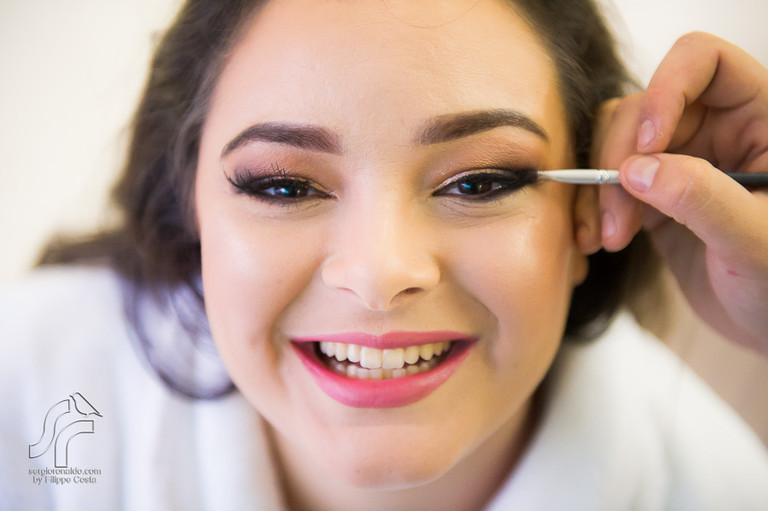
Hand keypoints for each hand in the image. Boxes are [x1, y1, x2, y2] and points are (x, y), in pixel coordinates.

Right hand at [594, 32, 767, 353]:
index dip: (667, 89)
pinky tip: (595, 242)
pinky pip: (607, 181)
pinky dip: (591, 208)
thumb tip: (636, 169)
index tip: (647, 146)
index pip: (706, 63)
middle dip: (619, 162)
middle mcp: (718, 130)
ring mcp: (681, 161)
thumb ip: (703, 199)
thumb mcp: (755, 242)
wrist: (765, 326)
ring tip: (605, 239)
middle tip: (616, 216)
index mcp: (761, 119)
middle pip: (645, 107)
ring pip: (617, 143)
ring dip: (599, 189)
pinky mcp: (652, 194)